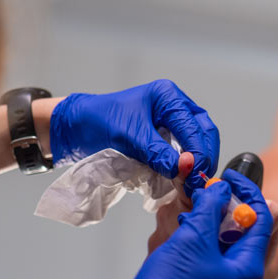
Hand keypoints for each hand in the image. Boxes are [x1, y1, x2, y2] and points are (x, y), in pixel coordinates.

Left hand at [49, 80, 218, 192]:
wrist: (73, 130)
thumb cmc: (97, 123)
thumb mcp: (128, 136)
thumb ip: (157, 152)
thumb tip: (183, 169)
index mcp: (167, 97)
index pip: (194, 125)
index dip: (198, 150)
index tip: (195, 173)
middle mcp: (173, 107)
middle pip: (202, 132)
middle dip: (204, 155)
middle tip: (200, 179)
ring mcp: (169, 124)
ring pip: (195, 143)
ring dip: (196, 162)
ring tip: (192, 182)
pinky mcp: (162, 140)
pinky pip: (181, 152)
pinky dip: (183, 166)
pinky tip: (182, 179)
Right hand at [118, 171, 274, 278]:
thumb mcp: (192, 238)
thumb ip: (211, 208)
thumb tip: (220, 190)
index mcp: (249, 271)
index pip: (263, 220)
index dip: (247, 193)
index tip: (231, 179)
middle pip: (244, 233)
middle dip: (223, 211)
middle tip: (207, 197)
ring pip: (223, 246)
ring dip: (206, 227)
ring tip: (185, 220)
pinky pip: (209, 262)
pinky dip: (197, 246)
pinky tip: (179, 239)